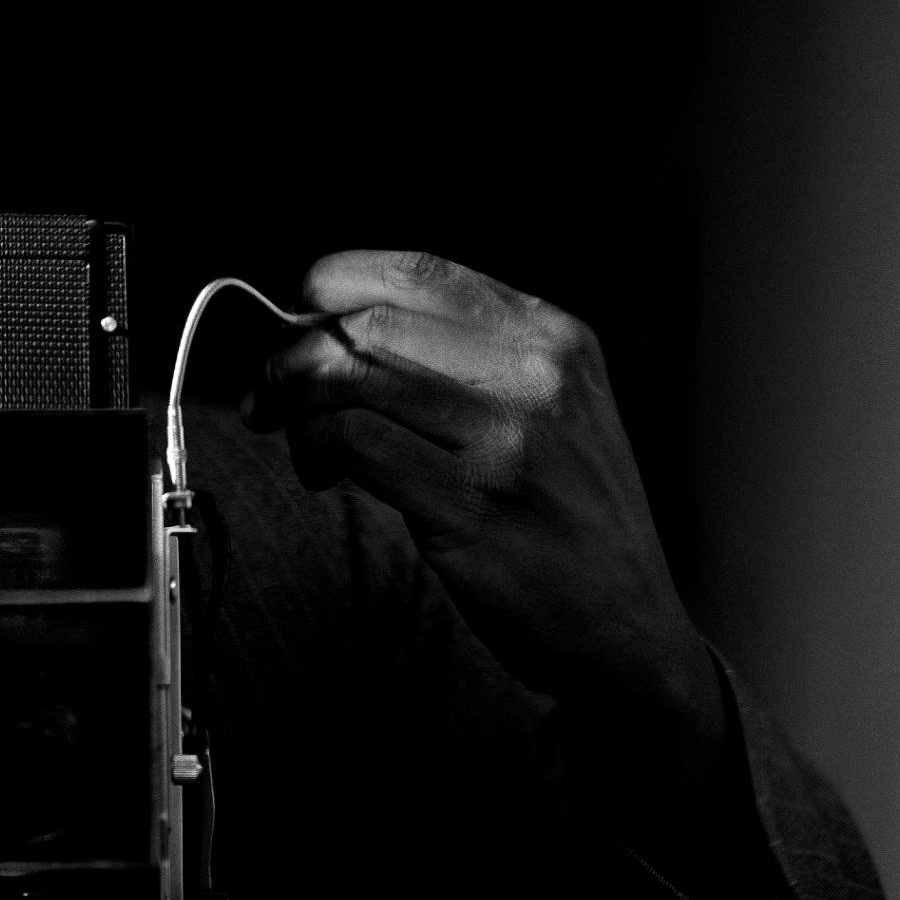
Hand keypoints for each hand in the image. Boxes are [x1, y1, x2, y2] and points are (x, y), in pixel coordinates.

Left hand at [246, 249, 726, 809]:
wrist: (629, 630)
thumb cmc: (564, 515)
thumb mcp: (553, 406)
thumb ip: (470, 354)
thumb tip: (334, 323)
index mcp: (554, 335)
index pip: (416, 270)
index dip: (332, 285)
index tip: (297, 320)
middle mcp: (537, 374)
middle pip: (369, 321)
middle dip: (294, 352)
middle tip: (270, 392)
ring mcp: (507, 440)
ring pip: (351, 375)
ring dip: (294, 404)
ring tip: (300, 441)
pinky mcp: (472, 506)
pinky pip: (354, 440)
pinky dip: (315, 447)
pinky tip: (322, 473)